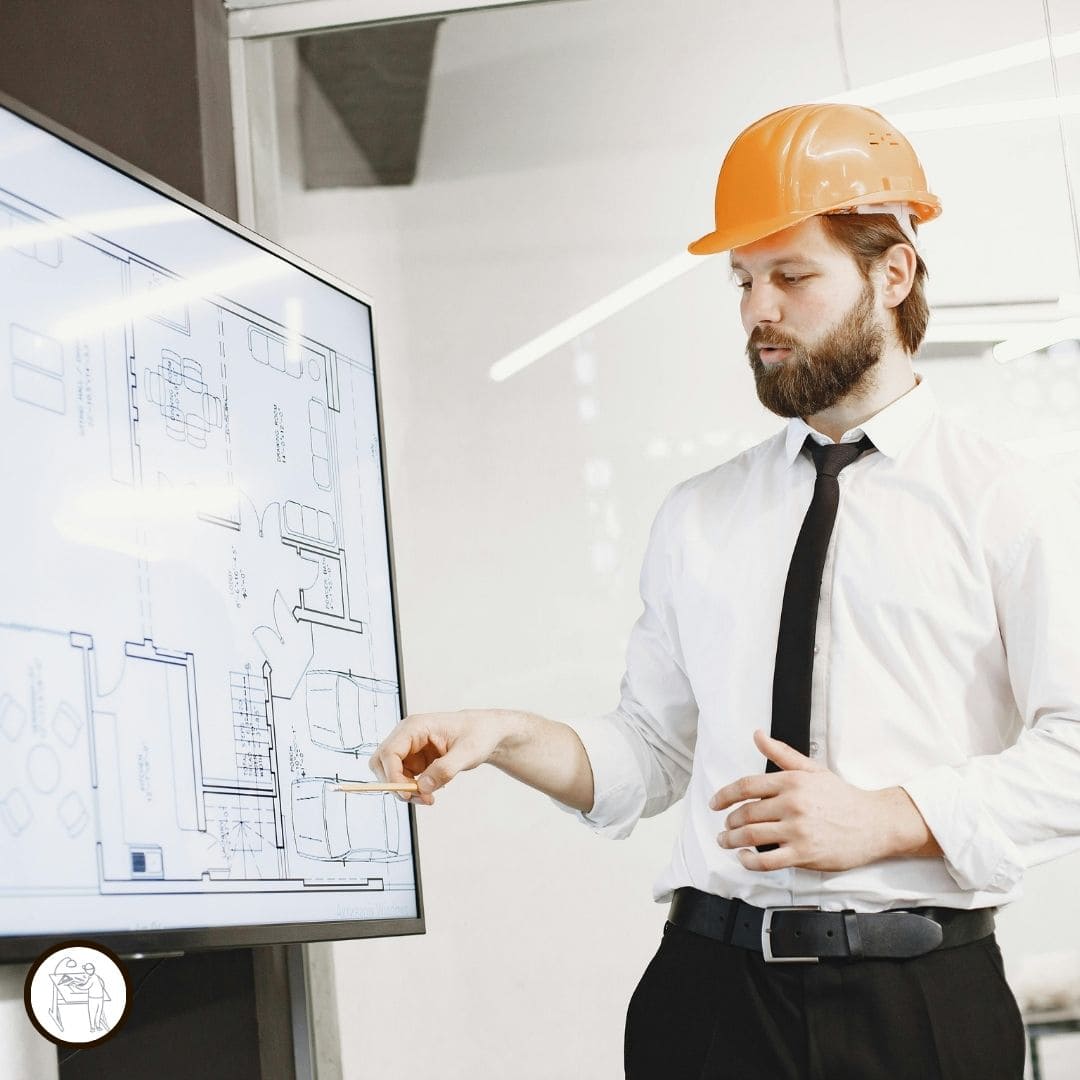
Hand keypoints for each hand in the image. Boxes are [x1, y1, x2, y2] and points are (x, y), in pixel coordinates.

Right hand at [369, 709, 508, 805]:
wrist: (487, 734)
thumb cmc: (478, 734)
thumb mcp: (467, 752)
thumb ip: (445, 769)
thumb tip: (423, 787)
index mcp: (415, 727)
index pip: (389, 753)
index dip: (392, 776)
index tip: (408, 794)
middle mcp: (407, 737)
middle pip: (381, 763)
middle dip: (395, 785)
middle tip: (419, 797)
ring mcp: (409, 749)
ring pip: (391, 775)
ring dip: (406, 791)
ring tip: (430, 798)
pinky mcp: (415, 761)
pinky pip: (403, 780)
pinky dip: (414, 790)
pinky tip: (433, 790)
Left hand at [709, 729, 900, 871]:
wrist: (875, 823)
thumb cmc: (842, 797)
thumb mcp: (812, 769)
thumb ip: (781, 753)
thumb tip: (758, 735)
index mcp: (791, 781)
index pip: (746, 786)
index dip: (724, 795)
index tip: (715, 804)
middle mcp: (792, 804)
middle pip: (746, 813)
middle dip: (729, 822)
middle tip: (724, 827)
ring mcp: (798, 830)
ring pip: (752, 836)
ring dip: (732, 840)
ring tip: (726, 841)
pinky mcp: (805, 854)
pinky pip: (768, 860)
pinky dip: (749, 861)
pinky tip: (744, 858)